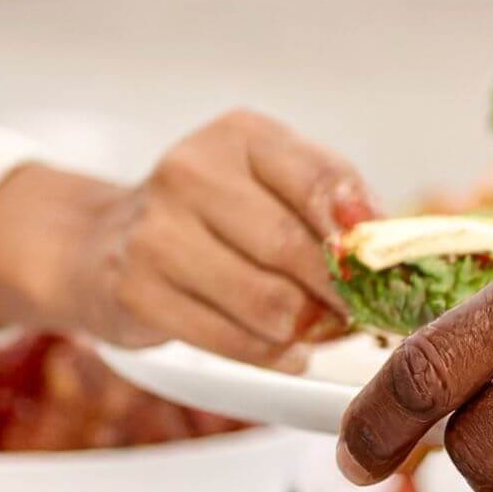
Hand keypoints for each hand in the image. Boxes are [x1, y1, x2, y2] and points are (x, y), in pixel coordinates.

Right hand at [0, 111, 374, 368]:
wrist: (105, 242)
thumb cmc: (218, 214)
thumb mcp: (276, 183)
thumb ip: (336, 203)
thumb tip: (387, 244)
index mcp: (240, 136)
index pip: (320, 180)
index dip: (362, 231)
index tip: (384, 264)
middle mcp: (190, 172)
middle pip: (294, 249)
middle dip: (341, 292)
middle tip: (363, 313)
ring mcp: (155, 232)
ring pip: (268, 303)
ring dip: (309, 328)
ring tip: (321, 329)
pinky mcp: (135, 292)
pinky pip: (231, 341)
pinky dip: (274, 355)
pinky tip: (289, 352)